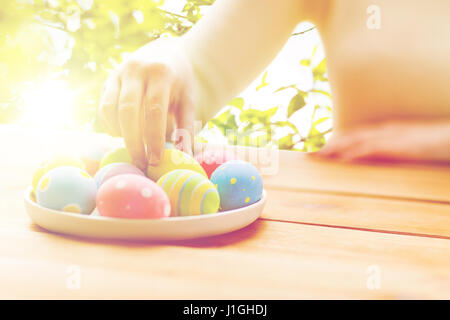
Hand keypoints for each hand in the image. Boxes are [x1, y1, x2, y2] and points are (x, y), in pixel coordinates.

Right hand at [98, 38, 195, 168]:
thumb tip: (185, 157)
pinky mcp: (108, 79)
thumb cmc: (180, 82)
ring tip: (134, 150)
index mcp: (161, 73)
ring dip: (120, 134)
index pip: (154, 110)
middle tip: (140, 163)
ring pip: (110, 109)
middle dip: (133, 141)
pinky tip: (124, 136)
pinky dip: (111, 126)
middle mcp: (136, 70)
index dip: (153, 137)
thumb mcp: (188, 100)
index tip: (155, 160)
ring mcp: (118, 73)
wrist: (165, 53)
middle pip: (128, 110)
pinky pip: (104, 107)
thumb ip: (186, 127)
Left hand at [313, 119, 449, 163]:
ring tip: (318, 155)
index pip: (356, 135)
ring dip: (336, 147)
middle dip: (329, 144)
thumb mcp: (411, 149)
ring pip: (357, 140)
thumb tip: (374, 160)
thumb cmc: (437, 143)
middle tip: (310, 153)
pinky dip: (356, 153)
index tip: (319, 149)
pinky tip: (343, 159)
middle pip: (351, 136)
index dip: (336, 141)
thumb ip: (393, 152)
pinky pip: (373, 149)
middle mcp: (386, 130)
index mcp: (388, 131)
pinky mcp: (401, 146)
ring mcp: (393, 136)